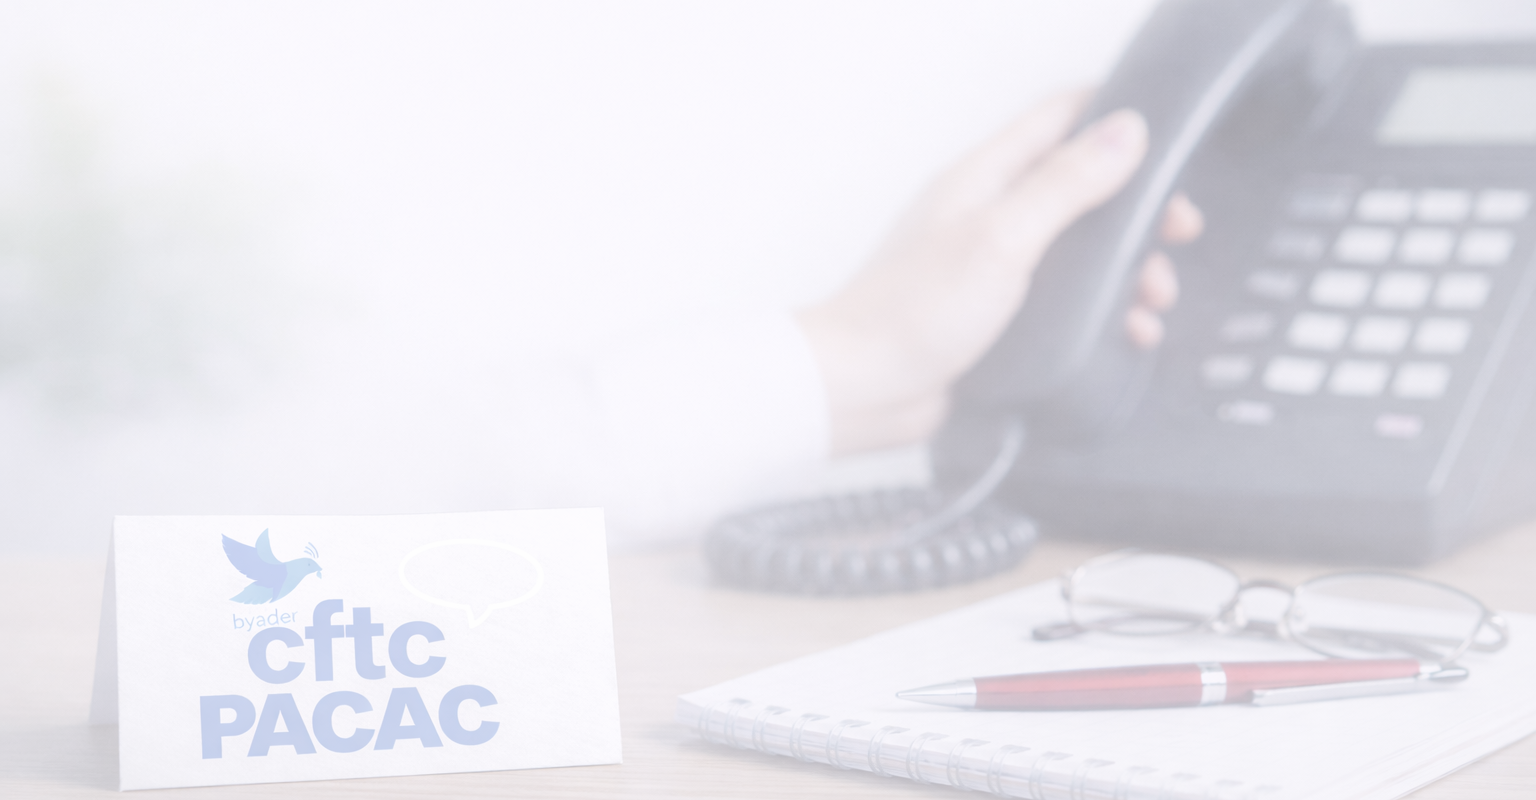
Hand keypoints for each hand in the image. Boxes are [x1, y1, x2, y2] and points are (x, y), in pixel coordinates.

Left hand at [798, 91, 1202, 454]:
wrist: (863, 391)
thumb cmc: (909, 314)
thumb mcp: (1000, 239)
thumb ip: (1063, 185)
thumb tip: (1124, 132)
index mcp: (984, 179)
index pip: (1059, 120)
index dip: (1116, 119)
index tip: (1166, 144)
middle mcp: (991, 216)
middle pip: (1083, 188)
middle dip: (1137, 209)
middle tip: (1176, 231)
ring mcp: (996, 267)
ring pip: (1082, 251)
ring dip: (1128, 269)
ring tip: (1153, 295)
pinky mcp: (1001, 318)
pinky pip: (1067, 304)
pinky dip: (1105, 315)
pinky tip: (1127, 334)